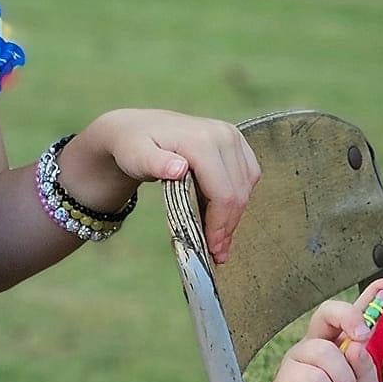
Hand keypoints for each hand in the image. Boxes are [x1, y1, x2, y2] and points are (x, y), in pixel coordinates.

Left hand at [61, 110, 260, 263]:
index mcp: (202, 141)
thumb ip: (154, 163)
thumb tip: (179, 169)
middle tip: (217, 253)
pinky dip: (238, 198)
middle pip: (238, 192)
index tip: (211, 249)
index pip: (223, 193)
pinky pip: (248, 175)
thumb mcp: (135, 156)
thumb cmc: (133, 147)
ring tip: (218, 238)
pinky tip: (221, 214)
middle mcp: (223, 135)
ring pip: (246, 186)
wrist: (137, 128)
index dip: (220, 225)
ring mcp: (232, 136)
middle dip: (228, 226)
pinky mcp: (236, 141)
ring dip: (235, 215)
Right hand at [266, 282, 382, 381]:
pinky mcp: (283, 380)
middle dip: (351, 320)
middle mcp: (314, 345)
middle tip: (362, 342)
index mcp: (337, 344)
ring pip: (326, 353)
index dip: (370, 296)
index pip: (350, 314)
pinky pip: (313, 379)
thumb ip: (365, 367)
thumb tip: (356, 345)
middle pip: (328, 312)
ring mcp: (297, 360)